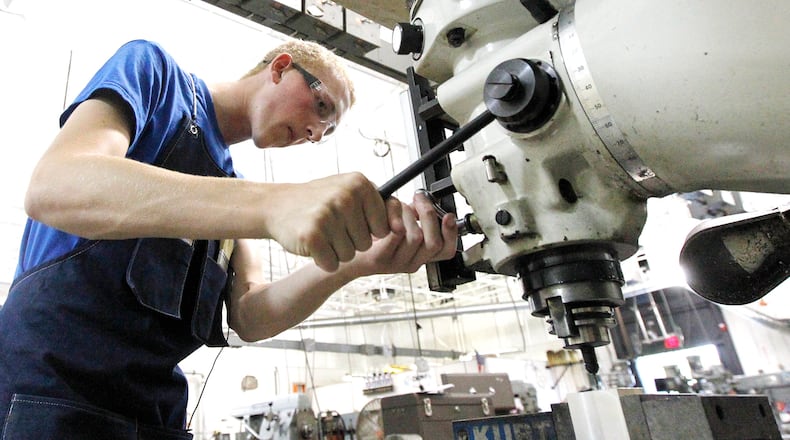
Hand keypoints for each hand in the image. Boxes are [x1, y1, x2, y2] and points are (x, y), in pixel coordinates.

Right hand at [265, 172, 395, 271]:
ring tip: (322, 233)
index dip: (366, 229)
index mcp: (359, 183)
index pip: (383, 226)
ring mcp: (327, 215)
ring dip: (336, 251)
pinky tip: (313, 243)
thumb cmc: (318, 201)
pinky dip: (323, 260)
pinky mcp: (311, 236)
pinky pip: (332, 264)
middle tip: (331, 226)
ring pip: (350, 255)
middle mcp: (345, 196)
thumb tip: (401, 229)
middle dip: (350, 241)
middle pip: (366, 243)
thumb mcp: (350, 192)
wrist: (277, 205)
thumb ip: (380, 207)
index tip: (349, 219)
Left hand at [351, 191, 458, 275]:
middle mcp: (411, 263)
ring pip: (415, 236)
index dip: (451, 233)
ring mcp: (396, 263)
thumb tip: (427, 202)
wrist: (344, 254)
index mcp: (420, 256)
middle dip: (429, 215)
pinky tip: (386, 213)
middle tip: (420, 199)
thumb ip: (415, 219)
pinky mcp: (380, 259)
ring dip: (408, 215)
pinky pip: (397, 234)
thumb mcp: (399, 227)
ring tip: (397, 207)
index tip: (448, 215)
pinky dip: (395, 218)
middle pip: (433, 242)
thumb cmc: (371, 234)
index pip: (446, 250)